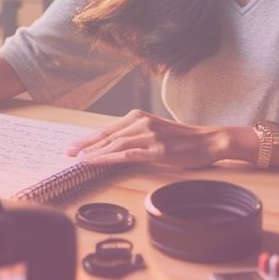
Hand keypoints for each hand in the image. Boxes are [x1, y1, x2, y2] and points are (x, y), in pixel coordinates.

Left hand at [66, 109, 237, 168]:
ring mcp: (150, 137)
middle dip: (86, 145)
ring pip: (115, 144)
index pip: (108, 129)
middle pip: (107, 135)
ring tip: (79, 160)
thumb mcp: (157, 132)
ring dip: (95, 153)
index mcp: (139, 117)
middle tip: (68, 153)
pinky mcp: (158, 151)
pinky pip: (128, 154)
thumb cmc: (184, 140)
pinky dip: (110, 158)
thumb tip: (116, 145)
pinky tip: (98, 162)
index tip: (74, 146)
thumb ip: (137, 135)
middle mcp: (142, 123)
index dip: (89, 138)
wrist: (210, 141)